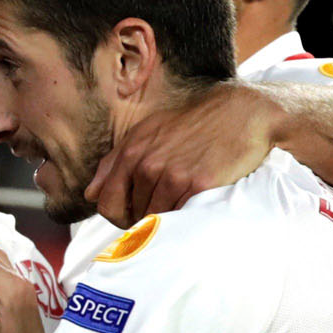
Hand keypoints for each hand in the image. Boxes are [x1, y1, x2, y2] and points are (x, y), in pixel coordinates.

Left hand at [85, 80, 276, 226]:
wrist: (242, 113)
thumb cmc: (192, 124)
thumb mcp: (147, 132)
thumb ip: (113, 163)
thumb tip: (90, 194)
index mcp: (131, 153)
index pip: (106, 204)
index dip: (118, 216)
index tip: (134, 215)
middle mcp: (148, 164)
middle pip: (133, 216)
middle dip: (145, 217)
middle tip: (167, 205)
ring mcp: (173, 175)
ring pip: (156, 219)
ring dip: (166, 219)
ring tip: (183, 203)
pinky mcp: (199, 185)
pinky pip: (181, 218)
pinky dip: (185, 219)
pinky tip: (195, 205)